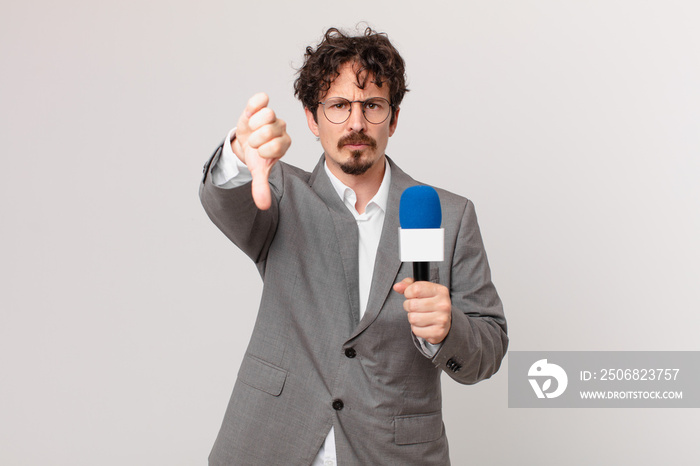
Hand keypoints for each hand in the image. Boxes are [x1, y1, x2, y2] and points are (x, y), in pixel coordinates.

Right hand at [231, 92, 291, 209]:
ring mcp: (271, 116)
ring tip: (251, 130)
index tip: (260, 153)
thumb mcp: (258, 171)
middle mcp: (281, 128)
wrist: (246, 143)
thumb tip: (263, 206)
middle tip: (254, 143)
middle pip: (270, 130)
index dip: (263, 151)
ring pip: (267, 114)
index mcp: (284, 143)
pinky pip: (260, 99)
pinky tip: (250, 113)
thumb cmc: (256, 156)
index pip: (277, 146)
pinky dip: (253, 105)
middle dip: (256, 139)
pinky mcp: (260, 105)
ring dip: (253, 125)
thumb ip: (261, 187)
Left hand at [393, 277, 451, 344]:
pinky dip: (416, 328)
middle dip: (409, 306)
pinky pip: (416, 330)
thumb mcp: (422, 290)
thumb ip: (408, 285)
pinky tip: (423, 324)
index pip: (415, 289)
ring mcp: (441, 319)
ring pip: (413, 318)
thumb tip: (397, 287)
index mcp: (440, 291)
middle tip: (415, 307)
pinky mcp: (438, 332)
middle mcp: (443, 305)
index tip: (412, 296)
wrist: (445, 321)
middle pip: (412, 305)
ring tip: (420, 315)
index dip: (408, 293)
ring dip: (412, 317)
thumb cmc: (430, 303)